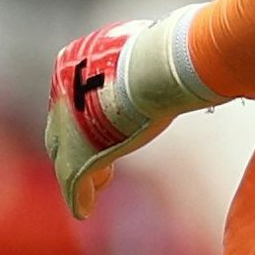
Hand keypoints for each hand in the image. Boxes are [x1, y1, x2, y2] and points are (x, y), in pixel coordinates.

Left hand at [44, 6, 212, 218]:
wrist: (154, 69)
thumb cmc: (162, 50)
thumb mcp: (152, 44)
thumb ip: (156, 54)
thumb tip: (195, 43)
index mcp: (70, 62)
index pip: (72, 94)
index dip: (85, 112)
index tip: (100, 124)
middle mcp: (59, 93)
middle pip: (61, 125)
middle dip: (77, 141)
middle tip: (96, 156)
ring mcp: (65, 127)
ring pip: (64, 157)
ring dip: (82, 172)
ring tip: (98, 184)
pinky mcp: (76, 157)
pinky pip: (73, 183)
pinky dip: (79, 197)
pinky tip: (84, 210)